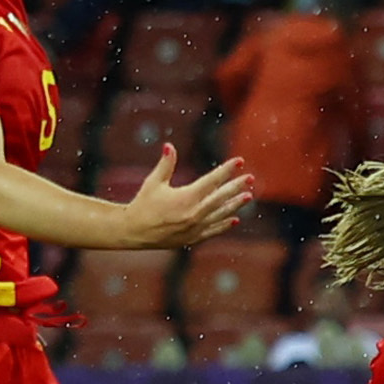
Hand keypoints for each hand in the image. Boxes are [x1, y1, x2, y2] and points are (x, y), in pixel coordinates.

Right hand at [114, 145, 254, 248]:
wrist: (133, 232)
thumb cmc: (142, 204)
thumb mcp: (153, 182)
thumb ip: (165, 164)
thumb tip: (169, 145)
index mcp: (186, 197)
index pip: (212, 181)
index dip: (227, 170)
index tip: (239, 161)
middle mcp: (194, 213)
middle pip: (221, 197)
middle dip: (236, 186)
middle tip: (250, 178)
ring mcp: (195, 227)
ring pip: (221, 214)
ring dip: (235, 205)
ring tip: (248, 196)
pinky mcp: (193, 238)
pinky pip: (213, 230)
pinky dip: (224, 225)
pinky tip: (234, 219)